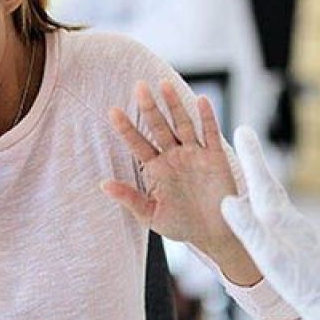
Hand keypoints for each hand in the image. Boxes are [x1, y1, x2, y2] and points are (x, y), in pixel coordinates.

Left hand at [104, 80, 240, 257]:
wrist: (214, 234)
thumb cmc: (182, 225)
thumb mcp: (151, 215)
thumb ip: (130, 198)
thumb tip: (103, 185)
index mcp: (156, 168)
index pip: (138, 143)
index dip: (126, 128)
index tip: (112, 111)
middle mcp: (173, 156)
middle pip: (159, 127)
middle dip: (149, 108)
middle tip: (139, 87)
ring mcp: (194, 154)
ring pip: (183, 124)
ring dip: (175, 105)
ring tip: (164, 84)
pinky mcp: (216, 157)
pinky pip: (210, 133)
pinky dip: (207, 117)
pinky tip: (201, 100)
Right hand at [220, 125, 319, 319]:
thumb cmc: (300, 283)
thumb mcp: (270, 256)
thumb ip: (249, 228)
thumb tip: (228, 200)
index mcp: (280, 219)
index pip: (260, 180)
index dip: (251, 156)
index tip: (241, 129)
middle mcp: (288, 219)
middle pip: (267, 183)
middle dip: (255, 162)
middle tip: (244, 138)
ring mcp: (294, 230)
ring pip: (273, 197)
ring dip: (261, 180)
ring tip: (252, 169)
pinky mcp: (297, 242)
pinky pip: (276, 212)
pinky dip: (266, 201)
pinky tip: (266, 210)